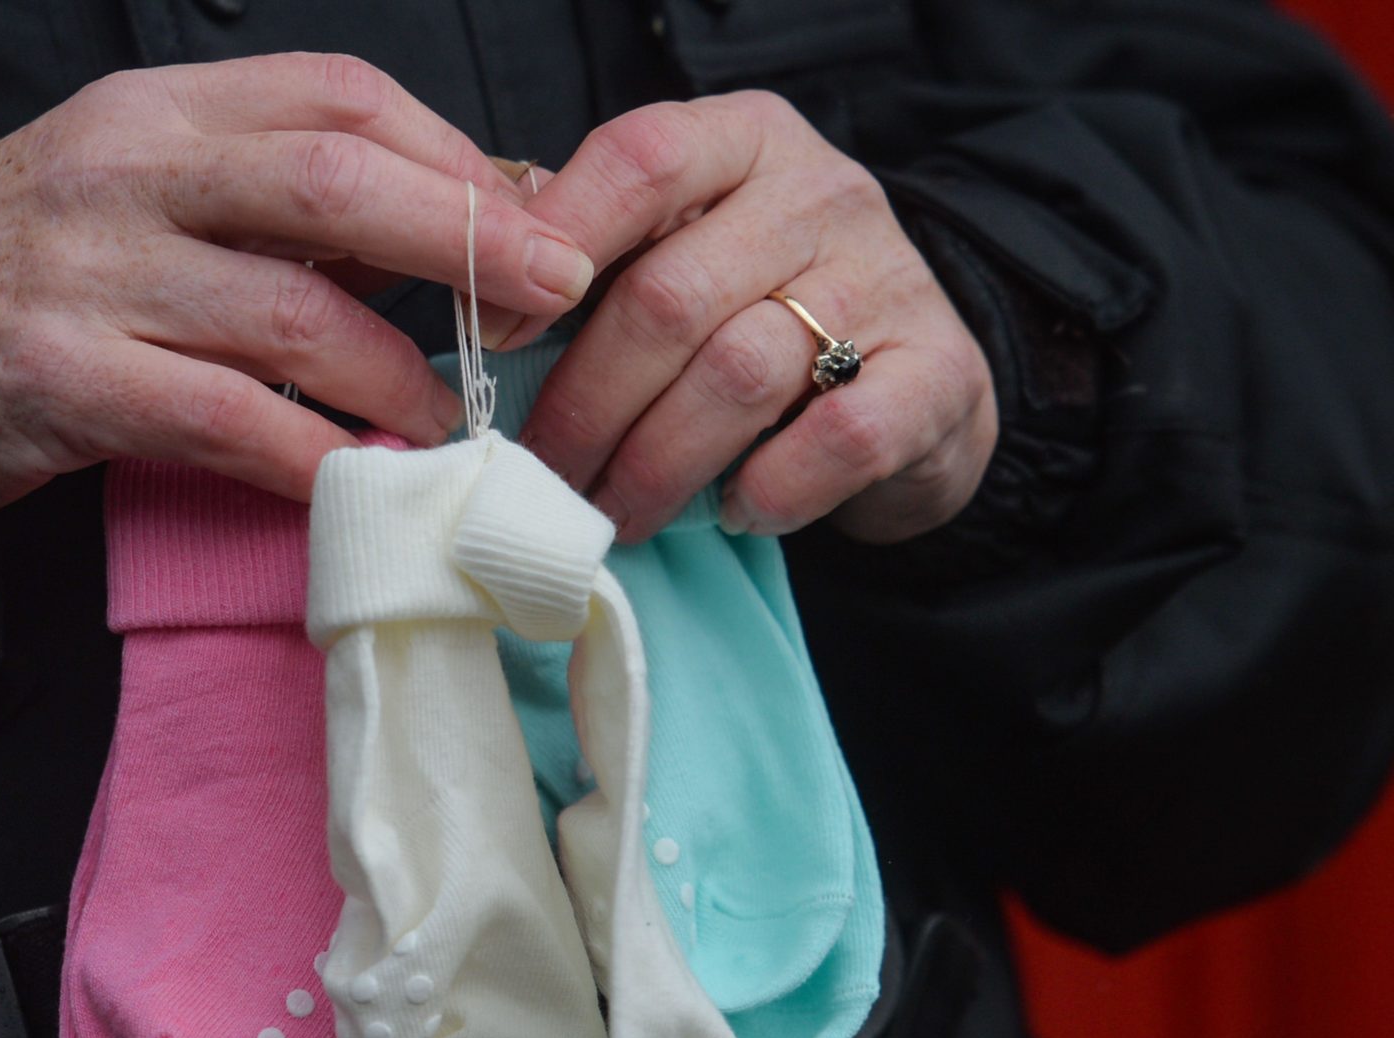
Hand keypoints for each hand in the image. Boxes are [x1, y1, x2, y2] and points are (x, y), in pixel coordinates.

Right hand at [0, 53, 594, 518]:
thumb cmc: (4, 272)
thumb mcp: (131, 193)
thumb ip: (261, 200)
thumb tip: (437, 228)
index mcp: (156, 111)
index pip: (339, 95)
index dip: (455, 157)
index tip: (532, 220)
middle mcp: (125, 171)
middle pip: (336, 180)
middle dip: (467, 239)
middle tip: (553, 297)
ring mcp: (89, 274)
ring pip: (295, 313)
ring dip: (400, 378)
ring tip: (455, 425)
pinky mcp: (61, 380)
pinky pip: (228, 420)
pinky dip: (315, 457)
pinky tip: (363, 483)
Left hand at [513, 93, 997, 543]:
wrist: (916, 385)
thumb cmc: (760, 317)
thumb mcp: (682, 257)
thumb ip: (595, 261)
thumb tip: (479, 297)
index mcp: (743, 142)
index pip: (641, 160)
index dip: (553, 248)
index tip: (497, 338)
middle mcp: (820, 193)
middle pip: (669, 297)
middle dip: (586, 405)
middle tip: (542, 477)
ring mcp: (889, 279)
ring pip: (738, 375)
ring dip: (654, 465)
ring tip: (613, 515)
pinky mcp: (938, 372)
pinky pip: (837, 437)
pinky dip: (771, 488)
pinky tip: (736, 511)